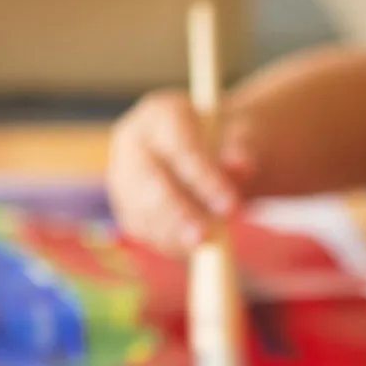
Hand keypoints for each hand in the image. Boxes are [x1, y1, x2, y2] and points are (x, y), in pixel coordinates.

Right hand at [106, 90, 254, 254]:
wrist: (205, 147)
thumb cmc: (225, 137)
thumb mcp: (240, 133)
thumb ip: (241, 147)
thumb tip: (241, 166)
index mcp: (160, 115)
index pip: (180, 148)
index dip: (203, 179)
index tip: (230, 205)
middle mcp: (133, 143)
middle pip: (149, 181)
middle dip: (177, 213)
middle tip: (204, 238)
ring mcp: (123, 176)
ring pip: (142, 210)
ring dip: (173, 234)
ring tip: (206, 248)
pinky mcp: (125, 206)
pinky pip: (142, 230)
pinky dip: (167, 244)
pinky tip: (192, 250)